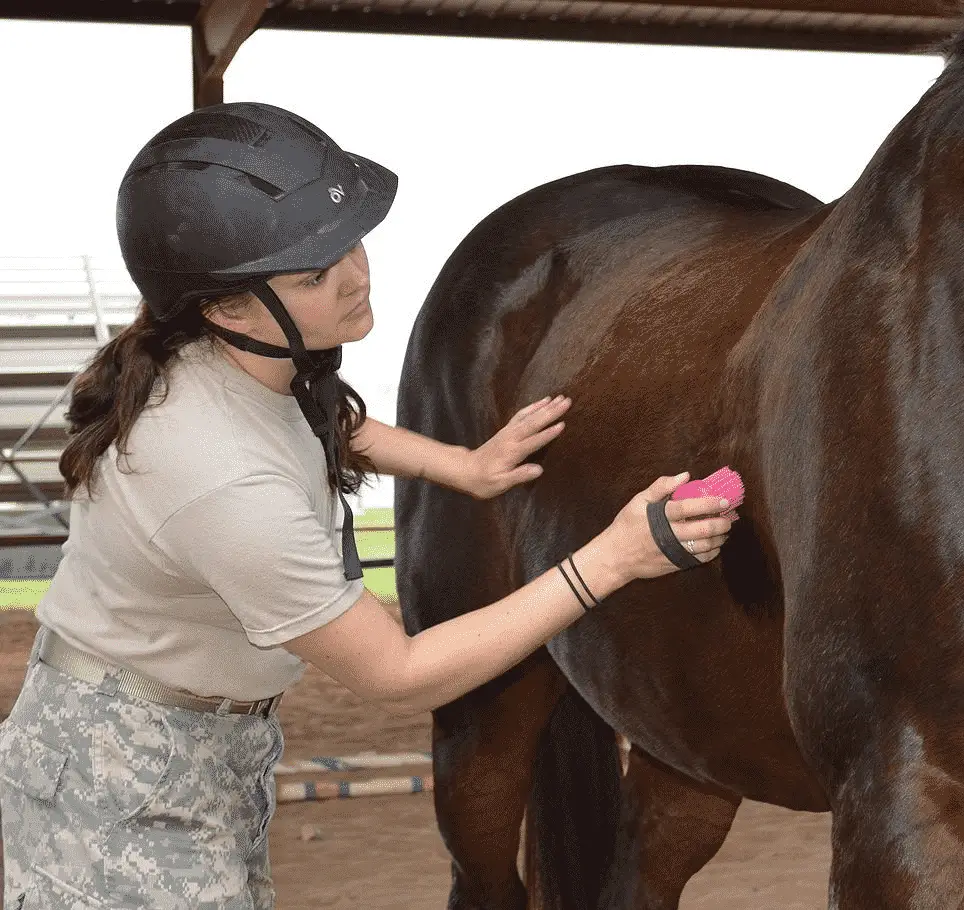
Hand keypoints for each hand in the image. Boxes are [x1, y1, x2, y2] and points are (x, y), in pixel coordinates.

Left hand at [463, 395, 570, 498]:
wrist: (465, 470)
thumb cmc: (483, 481)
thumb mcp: (500, 483)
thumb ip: (519, 476)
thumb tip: (539, 469)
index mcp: (512, 452)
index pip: (533, 441)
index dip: (548, 434)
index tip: (562, 424)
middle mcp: (511, 438)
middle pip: (533, 423)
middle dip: (551, 412)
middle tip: (567, 401)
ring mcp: (508, 432)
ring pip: (529, 416)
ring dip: (544, 407)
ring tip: (559, 398)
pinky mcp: (506, 430)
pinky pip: (521, 415)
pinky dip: (532, 407)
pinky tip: (542, 402)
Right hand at [597, 472, 731, 583]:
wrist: (616, 557)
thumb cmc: (627, 526)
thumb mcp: (638, 501)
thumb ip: (661, 487)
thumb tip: (685, 476)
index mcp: (660, 516)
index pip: (688, 508)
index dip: (708, 503)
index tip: (723, 500)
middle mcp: (669, 535)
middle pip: (702, 530)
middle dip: (721, 523)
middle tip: (729, 517)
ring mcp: (673, 551)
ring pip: (704, 546)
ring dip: (719, 537)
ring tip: (725, 530)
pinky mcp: (676, 564)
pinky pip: (700, 559)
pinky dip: (712, 552)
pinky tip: (715, 545)